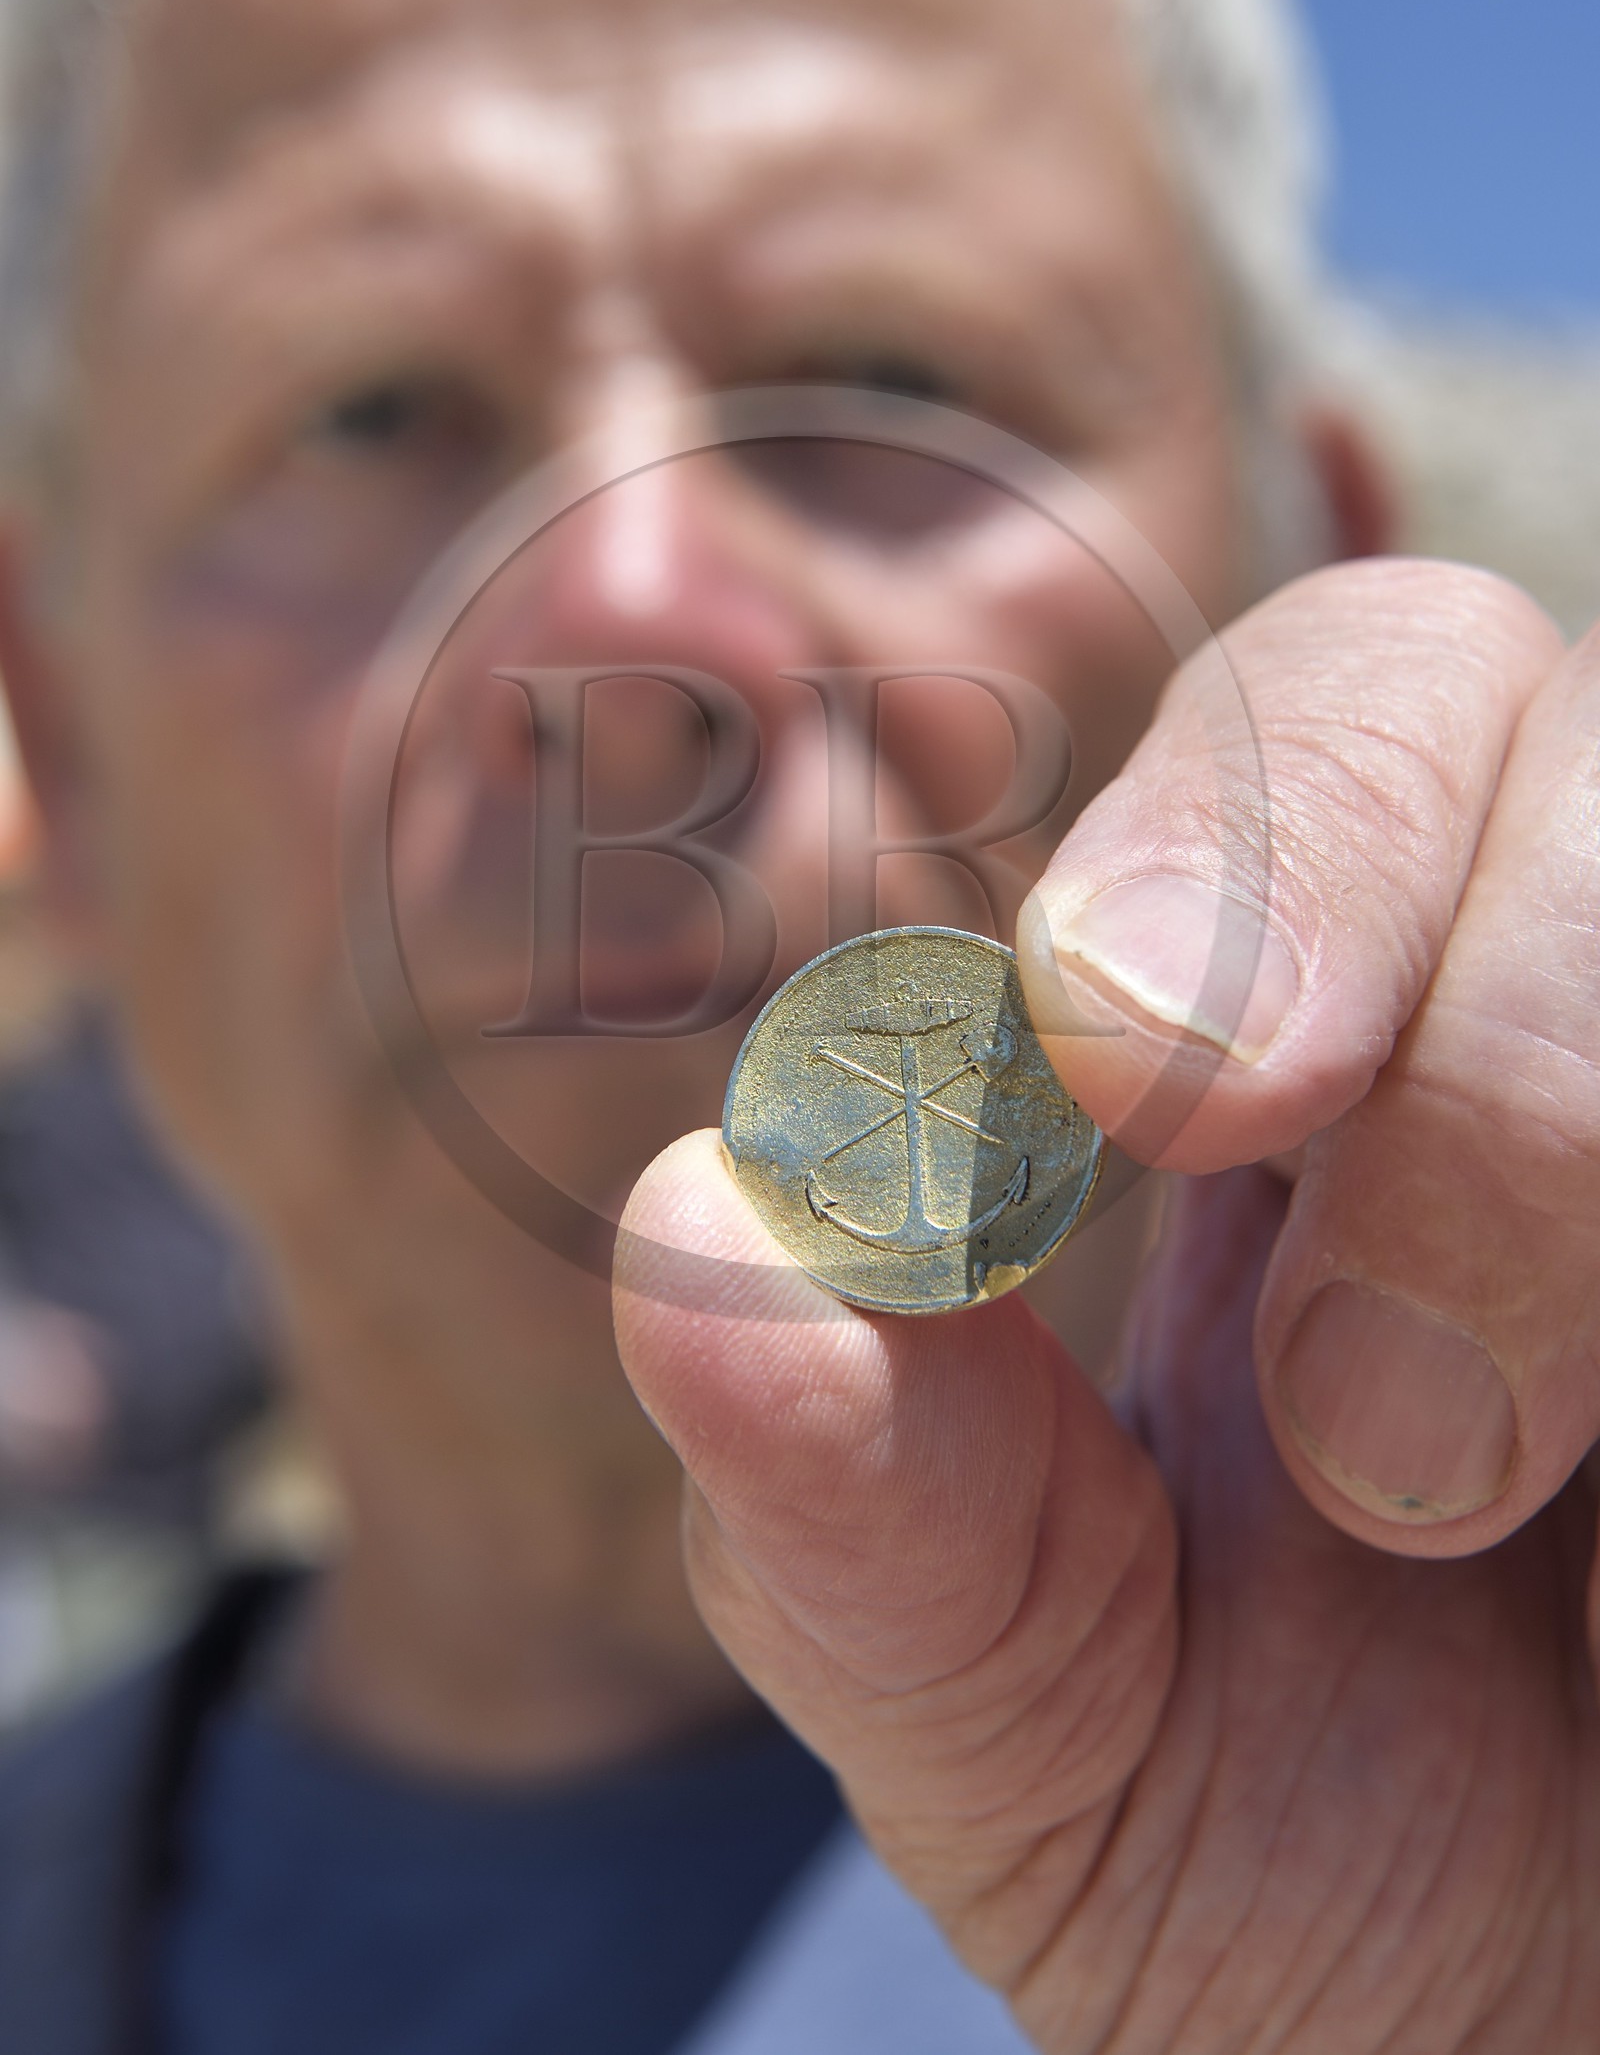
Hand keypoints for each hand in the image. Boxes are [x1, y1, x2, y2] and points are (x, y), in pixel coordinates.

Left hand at [615, 557, 1599, 2052]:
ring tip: (1423, 1464)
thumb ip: (860, 1503)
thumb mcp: (1045, 1723)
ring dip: (1529, 1102)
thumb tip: (691, 1219)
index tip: (1096, 1056)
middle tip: (1217, 1131)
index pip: (1270, 740)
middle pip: (1479, 686)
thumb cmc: (1314, 1896)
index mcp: (1295, 1076)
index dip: (1208, 822)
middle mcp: (1522, 1010)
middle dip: (1340, 875)